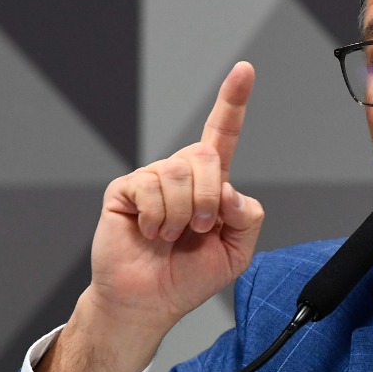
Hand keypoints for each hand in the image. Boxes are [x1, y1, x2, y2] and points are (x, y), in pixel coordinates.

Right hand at [39, 62, 264, 371]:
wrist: (148, 301)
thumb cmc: (188, 277)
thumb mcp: (236, 251)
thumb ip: (246, 216)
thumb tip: (228, 190)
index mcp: (210, 183)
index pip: (223, 134)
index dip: (233, 101)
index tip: (244, 70)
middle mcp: (180, 174)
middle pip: (207, 156)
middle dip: (210, 198)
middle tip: (199, 228)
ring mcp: (151, 179)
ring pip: (179, 173)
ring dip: (182, 215)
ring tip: (171, 236)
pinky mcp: (125, 190)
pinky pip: (151, 187)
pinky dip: (158, 218)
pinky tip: (150, 233)